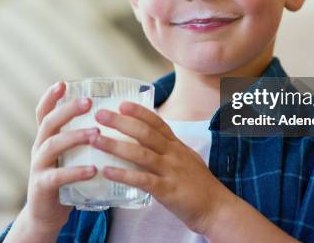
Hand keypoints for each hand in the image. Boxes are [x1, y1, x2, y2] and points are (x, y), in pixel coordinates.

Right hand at [20, 82, 99, 236]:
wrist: (47, 214)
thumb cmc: (66, 179)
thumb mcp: (70, 155)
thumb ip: (83, 139)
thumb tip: (114, 119)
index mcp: (47, 138)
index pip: (43, 112)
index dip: (51, 97)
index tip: (63, 83)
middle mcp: (39, 148)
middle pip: (48, 123)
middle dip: (67, 110)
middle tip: (88, 102)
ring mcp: (39, 167)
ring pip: (52, 145)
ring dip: (74, 137)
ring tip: (96, 133)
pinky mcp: (42, 187)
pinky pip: (57, 176)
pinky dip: (75, 172)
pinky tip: (92, 170)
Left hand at [90, 101, 230, 234]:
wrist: (217, 208)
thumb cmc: (199, 185)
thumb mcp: (186, 159)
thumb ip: (168, 149)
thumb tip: (146, 141)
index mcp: (177, 145)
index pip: (157, 122)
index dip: (139, 112)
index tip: (122, 104)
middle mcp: (173, 154)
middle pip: (145, 132)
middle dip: (121, 122)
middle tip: (100, 114)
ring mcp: (171, 171)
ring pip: (141, 153)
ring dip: (116, 145)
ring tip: (95, 139)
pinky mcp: (168, 190)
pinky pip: (142, 180)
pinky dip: (124, 174)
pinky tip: (107, 171)